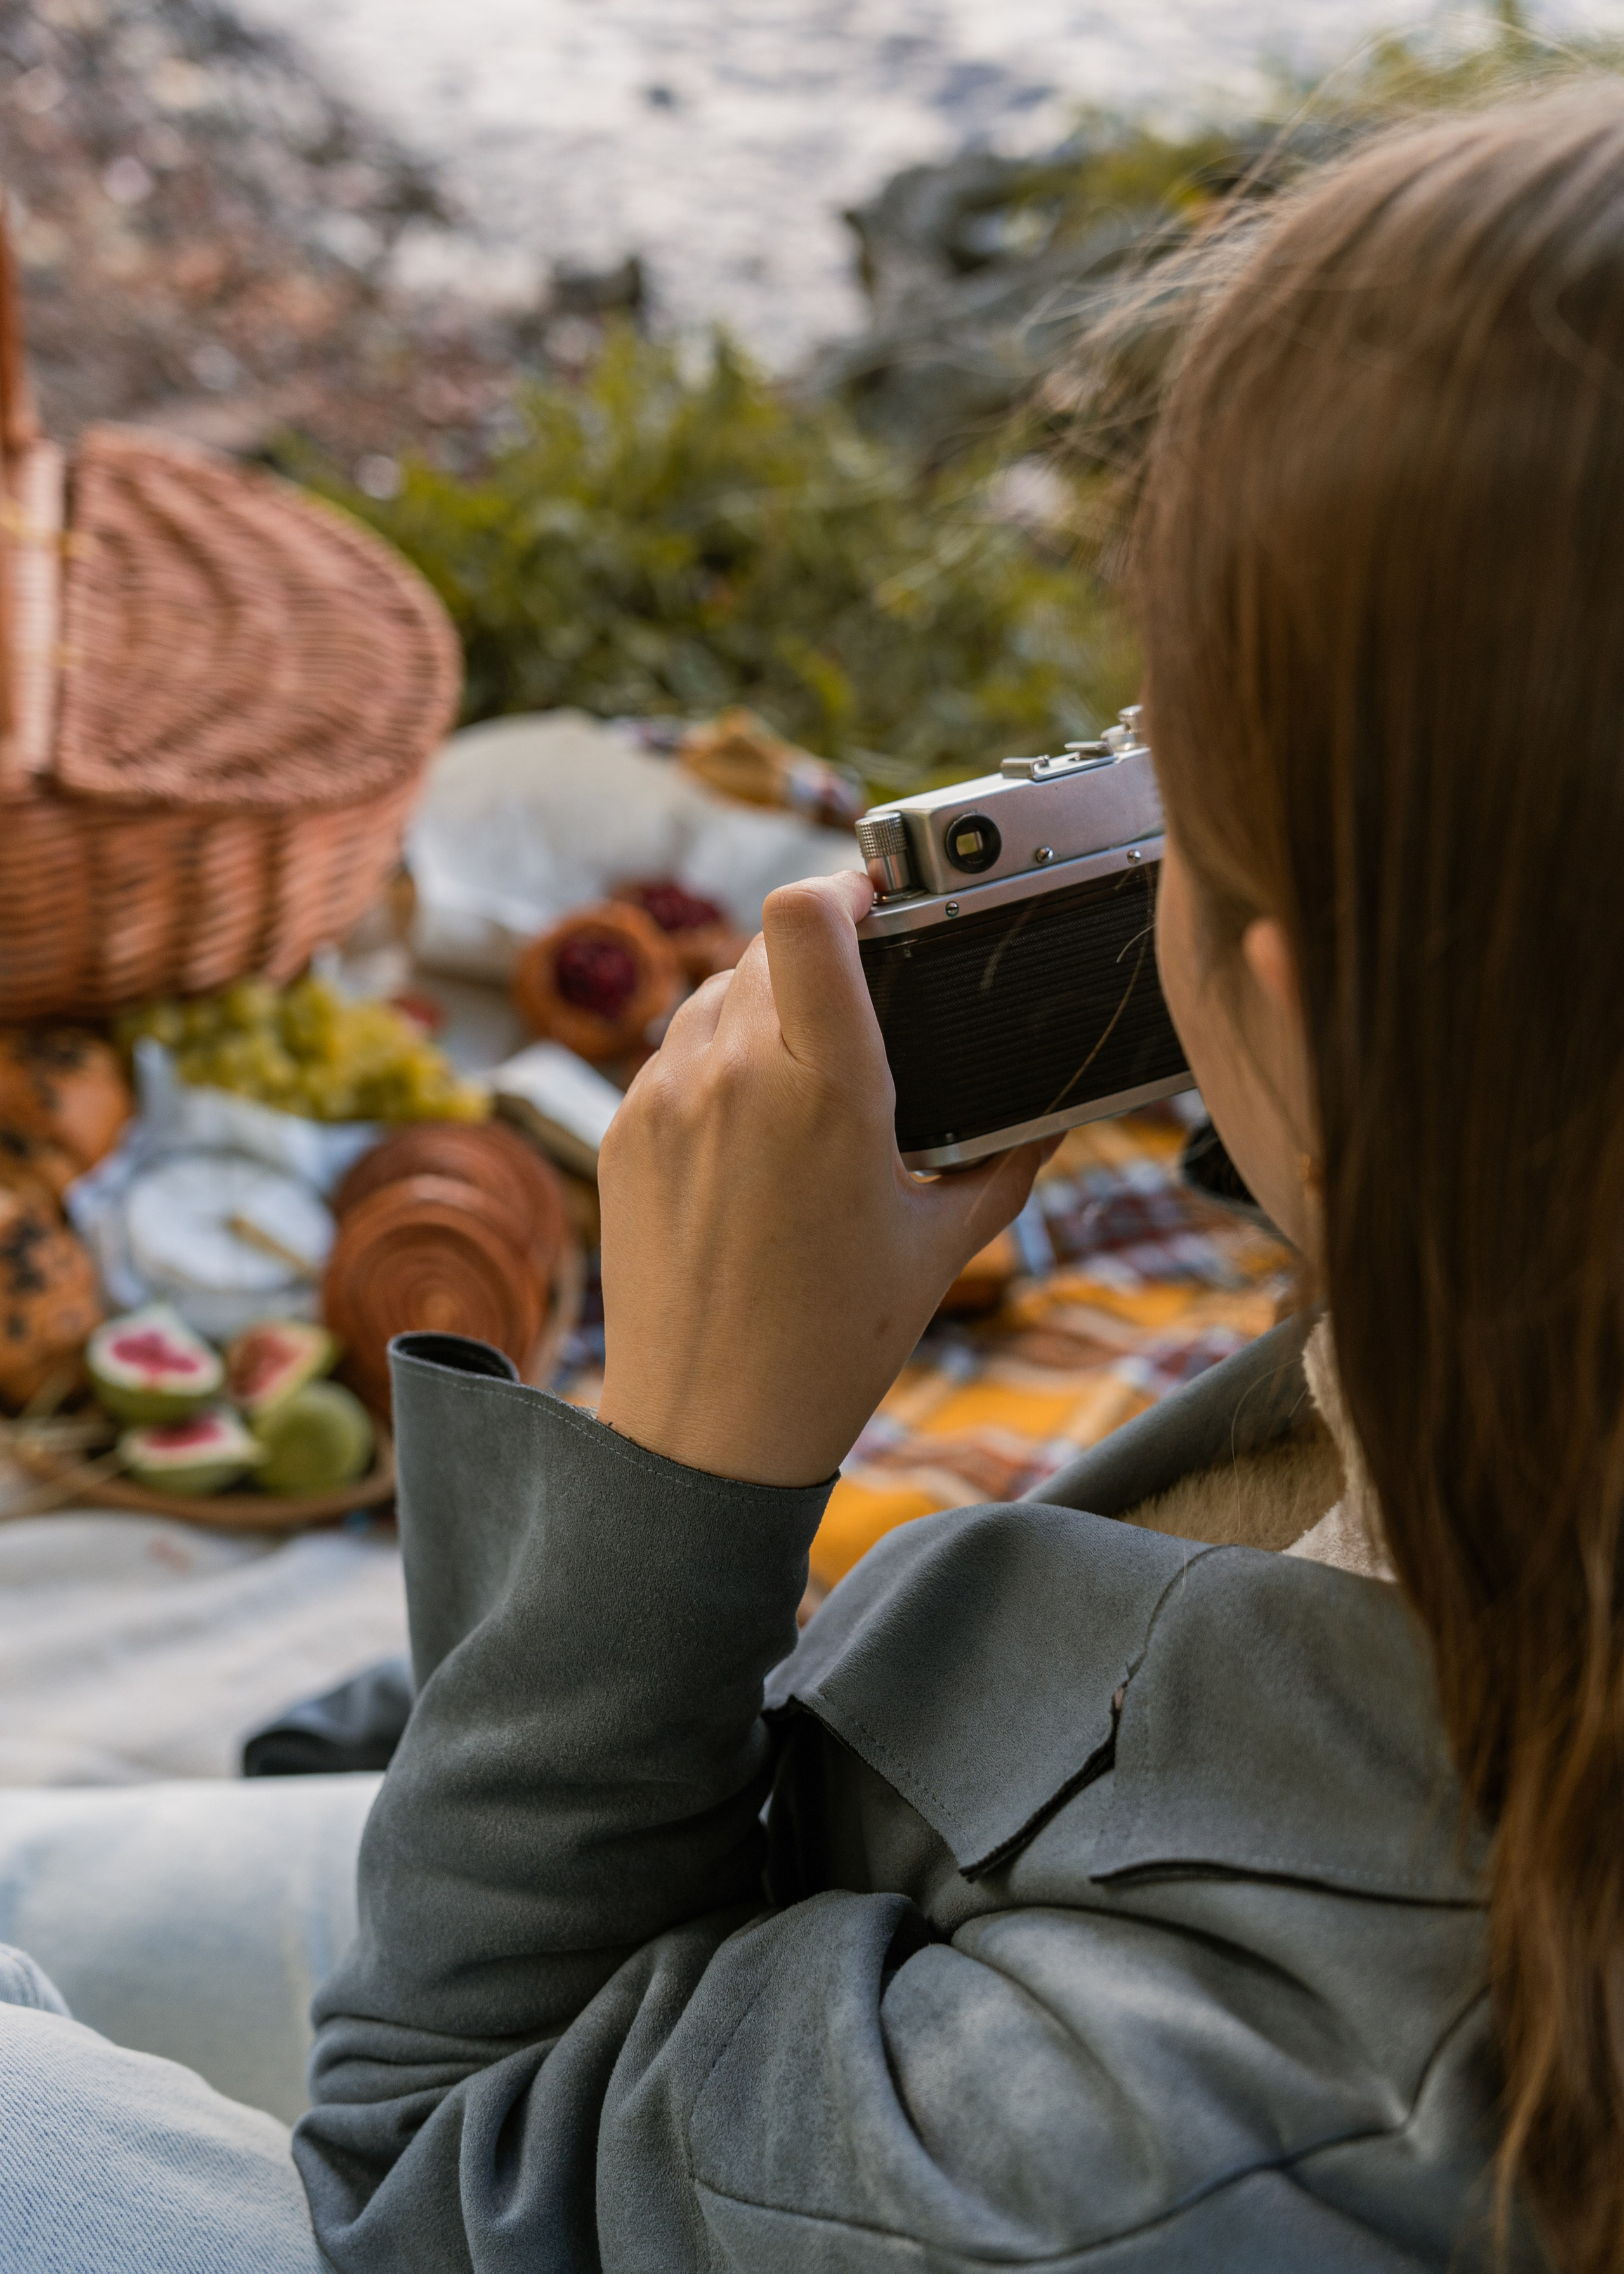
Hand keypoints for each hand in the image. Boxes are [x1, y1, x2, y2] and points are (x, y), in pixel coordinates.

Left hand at [595, 870, 1049, 1486]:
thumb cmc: (835, 1343)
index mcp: (823, 1090)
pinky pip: (674, 1052)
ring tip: (809, 1067)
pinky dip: (717, 1061)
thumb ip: (1008, 1162)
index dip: (845, 884)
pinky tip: (753, 1126)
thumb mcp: (944, 1246)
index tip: (880, 898)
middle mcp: (731, 1076)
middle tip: (868, 991)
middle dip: (823, 953)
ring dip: (765, 1003)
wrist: (707, 1429)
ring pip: (716, 991)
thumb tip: (1056, 1114)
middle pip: (770, 942)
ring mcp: (663, 1100)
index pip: (807, 913)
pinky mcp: (622, 1132)